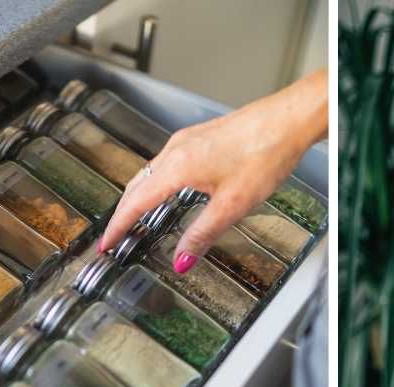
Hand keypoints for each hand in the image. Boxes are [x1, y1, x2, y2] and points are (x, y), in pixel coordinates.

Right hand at [99, 69, 326, 272]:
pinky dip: (157, 183)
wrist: (287, 120)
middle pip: (137, 186)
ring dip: (139, 197)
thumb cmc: (265, 153)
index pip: (135, 203)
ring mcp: (187, 140)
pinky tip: (168, 192)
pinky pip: (166, 163)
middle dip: (123, 213)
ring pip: (151, 172)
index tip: (106, 243)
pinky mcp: (200, 137)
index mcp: (178, 167)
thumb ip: (202, 234)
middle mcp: (176, 150)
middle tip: (116, 236)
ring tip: (136, 219)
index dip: (118, 226)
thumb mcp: (233, 205)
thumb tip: (182, 259)